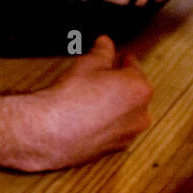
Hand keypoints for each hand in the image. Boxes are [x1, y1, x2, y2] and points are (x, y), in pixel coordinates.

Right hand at [25, 35, 152, 170]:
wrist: (51, 131)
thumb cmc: (71, 98)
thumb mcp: (88, 63)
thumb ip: (102, 50)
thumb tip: (105, 42)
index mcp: (139, 89)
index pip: (135, 68)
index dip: (123, 61)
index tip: (118, 59)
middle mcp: (140, 115)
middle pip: (133, 92)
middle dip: (120, 84)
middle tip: (101, 78)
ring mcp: (128, 135)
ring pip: (126, 113)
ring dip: (115, 105)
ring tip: (91, 98)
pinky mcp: (114, 150)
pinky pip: (115, 130)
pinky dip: (106, 123)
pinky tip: (88, 117)